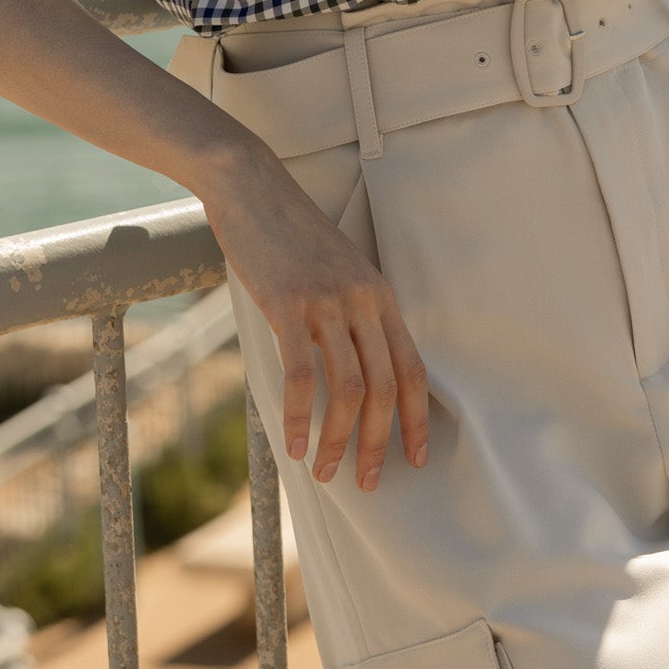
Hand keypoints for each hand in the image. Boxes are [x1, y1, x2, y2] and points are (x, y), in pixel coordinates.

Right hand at [204, 146, 429, 490]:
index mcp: (380, 296)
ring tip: (324, 471)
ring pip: (349, 387)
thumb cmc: (289, 236)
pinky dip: (299, 416)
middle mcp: (363, 300)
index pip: (412, 368)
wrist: (253, 187)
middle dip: (380, 442)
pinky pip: (302, 374)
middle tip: (369, 481)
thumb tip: (352, 373)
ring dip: (338, 439)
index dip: (416, 418)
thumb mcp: (335, 273)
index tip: (416, 458)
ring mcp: (328, 302)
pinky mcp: (289, 304)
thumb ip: (349, 316)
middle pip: (385, 386)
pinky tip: (291, 444)